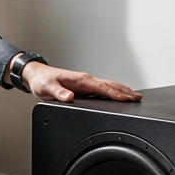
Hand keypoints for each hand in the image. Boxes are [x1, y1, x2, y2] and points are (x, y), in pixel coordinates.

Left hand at [19, 61, 139, 102]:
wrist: (35, 75)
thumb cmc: (41, 81)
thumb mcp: (47, 88)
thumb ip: (59, 93)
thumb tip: (69, 97)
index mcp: (81, 80)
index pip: (102, 88)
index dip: (115, 94)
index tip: (127, 99)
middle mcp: (86, 80)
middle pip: (110, 85)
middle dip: (125, 91)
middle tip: (138, 98)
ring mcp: (86, 83)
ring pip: (108, 86)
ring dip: (122, 91)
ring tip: (134, 97)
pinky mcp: (84, 87)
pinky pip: (102, 89)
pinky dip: (113, 92)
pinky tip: (118, 96)